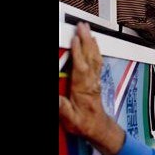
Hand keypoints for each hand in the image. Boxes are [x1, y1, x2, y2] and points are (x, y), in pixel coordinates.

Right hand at [59, 22, 124, 154]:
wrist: (99, 128)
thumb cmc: (85, 123)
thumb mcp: (71, 120)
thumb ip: (62, 108)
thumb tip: (55, 98)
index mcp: (83, 90)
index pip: (80, 67)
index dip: (78, 53)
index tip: (75, 40)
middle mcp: (91, 82)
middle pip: (90, 57)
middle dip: (86, 40)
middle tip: (82, 26)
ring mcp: (95, 80)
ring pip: (95, 57)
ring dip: (91, 42)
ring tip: (87, 30)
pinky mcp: (96, 80)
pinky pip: (98, 62)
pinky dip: (96, 50)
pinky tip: (94, 43)